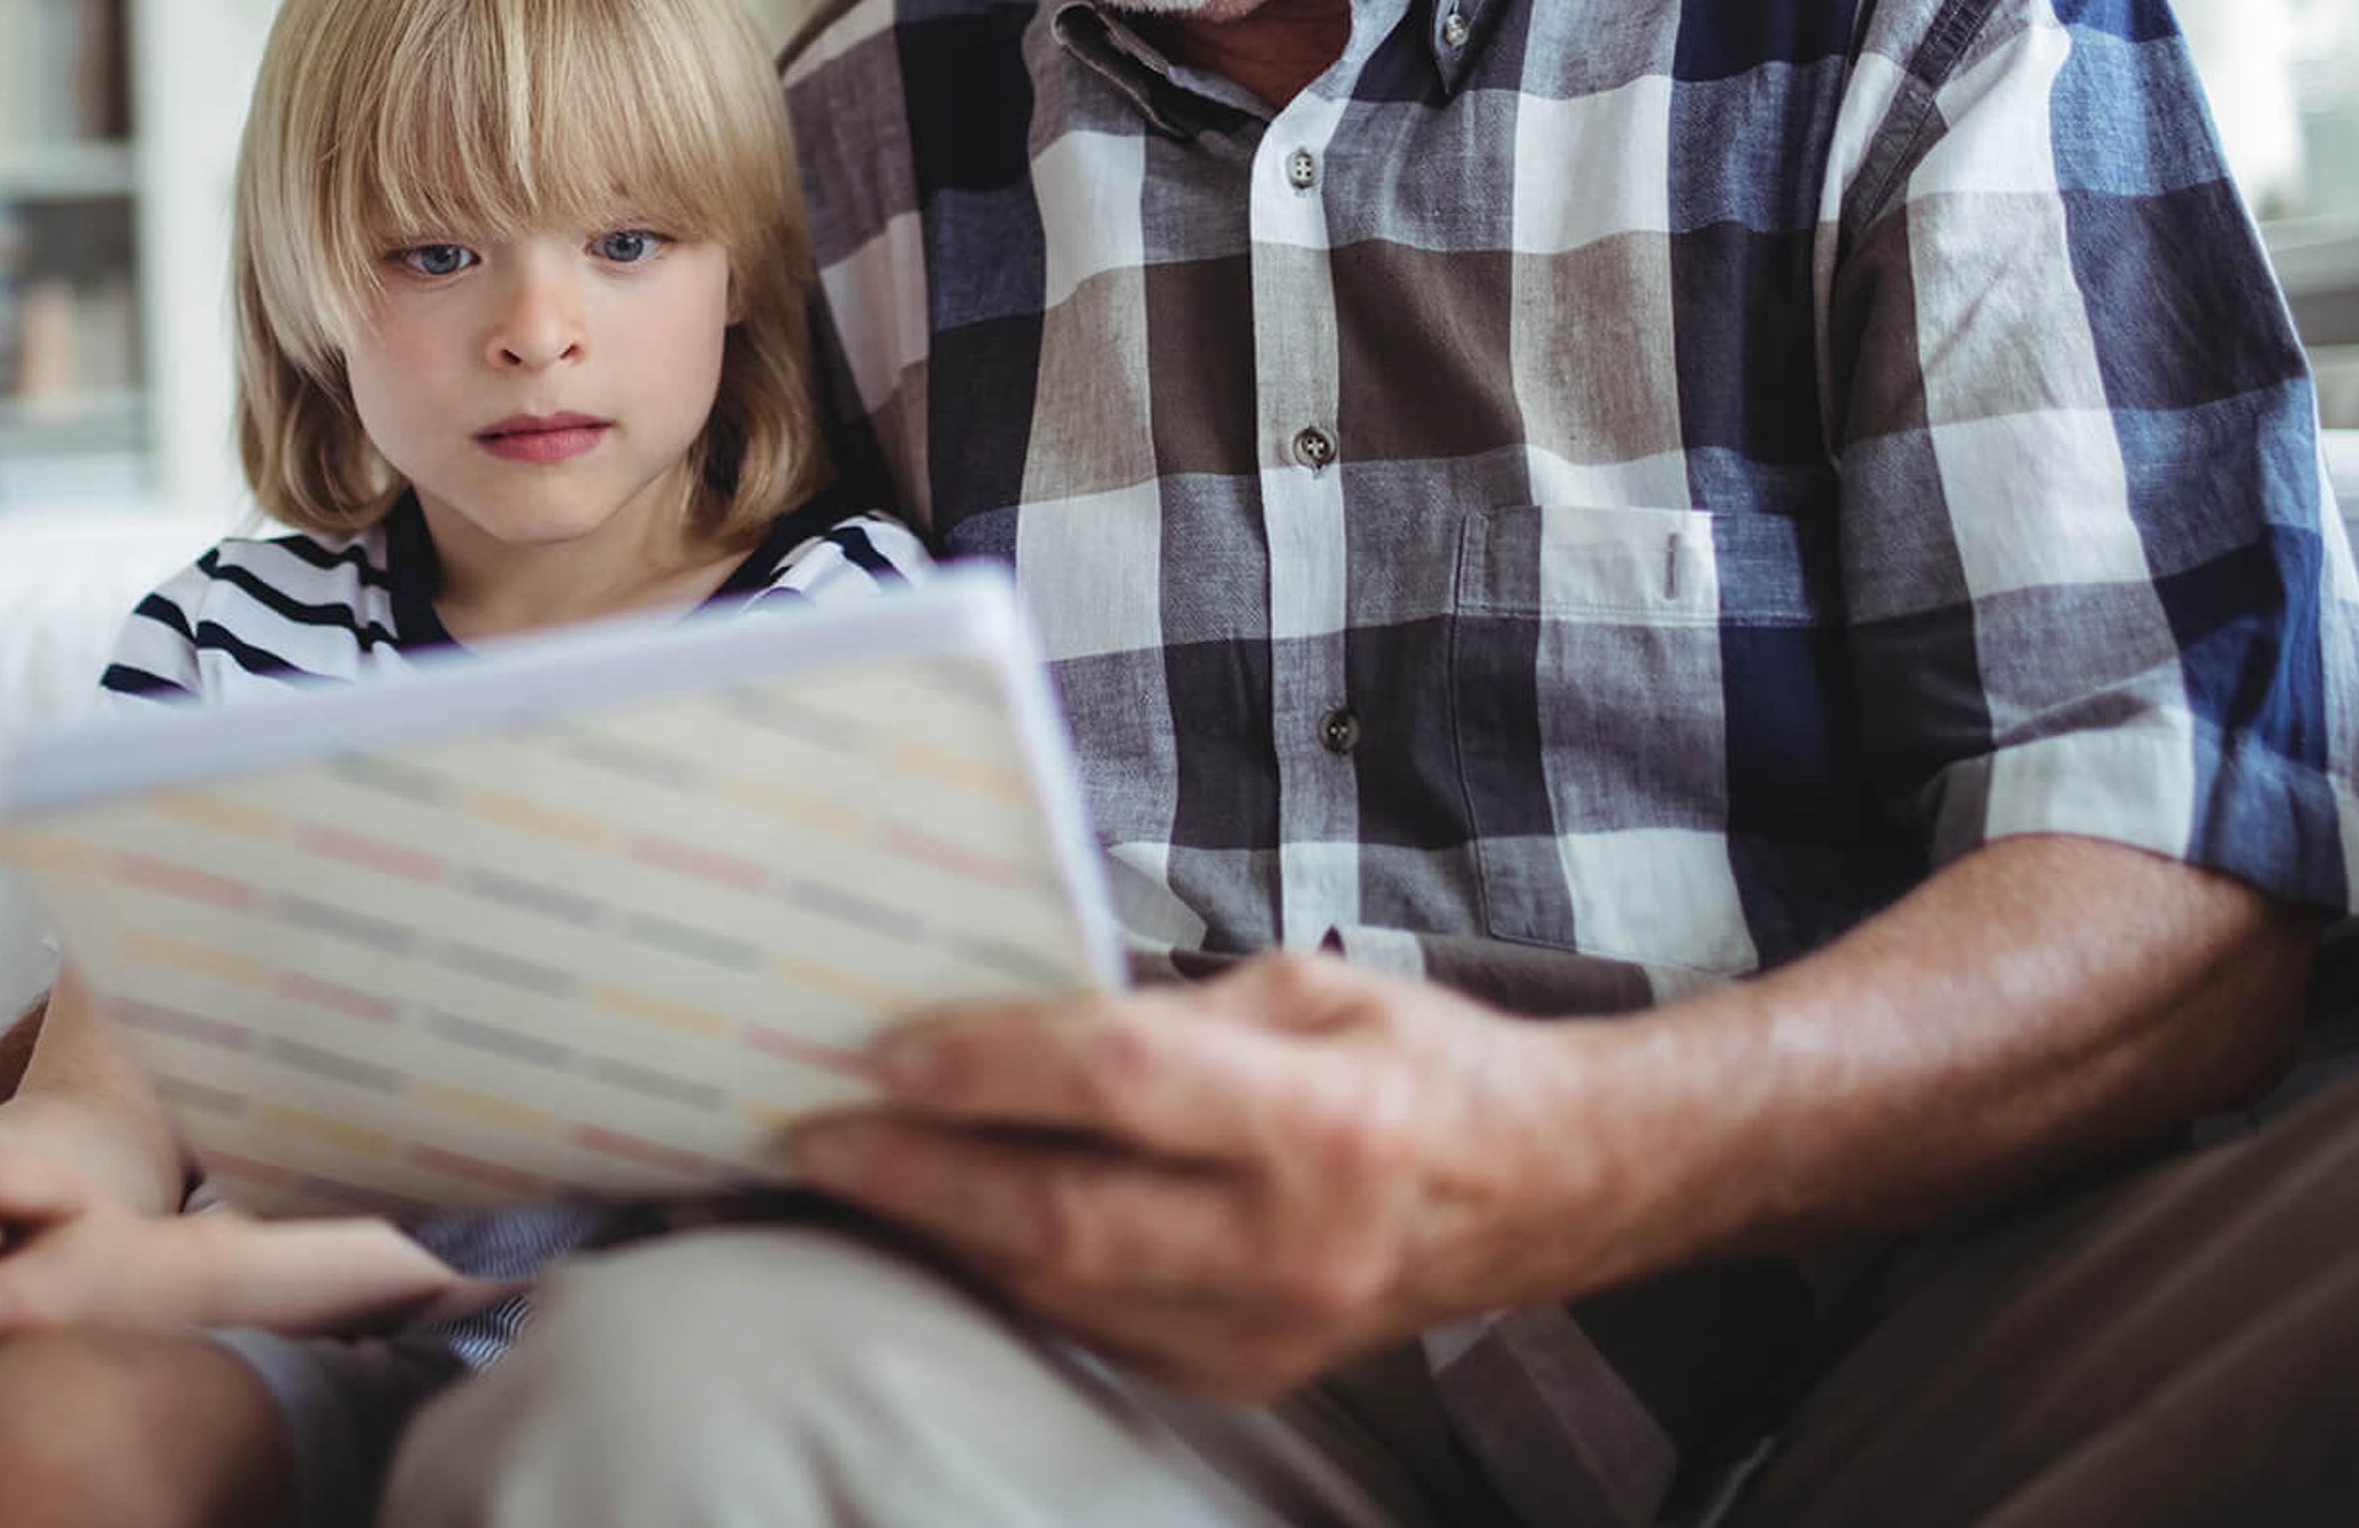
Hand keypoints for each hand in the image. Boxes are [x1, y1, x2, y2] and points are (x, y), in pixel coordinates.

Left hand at [785, 951, 1598, 1401]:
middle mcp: (1289, 1239)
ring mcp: (1265, 1325)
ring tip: (850, 1178)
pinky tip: (941, 1229)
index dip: (987, 1067)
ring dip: (937, 1235)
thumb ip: (1165, 1010)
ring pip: (1058, 1291)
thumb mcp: (1307, 986)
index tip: (884, 1048)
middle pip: (1062, 1216)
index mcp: (1319, 1119)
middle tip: (816, 1135)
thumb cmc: (1421, 1064)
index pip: (1116, 1085)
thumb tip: (1011, 1013)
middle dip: (918, 1175)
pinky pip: (1091, 1329)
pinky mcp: (1245, 1372)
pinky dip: (1002, 1277)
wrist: (1542, 1188)